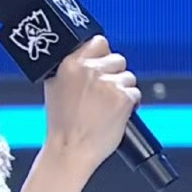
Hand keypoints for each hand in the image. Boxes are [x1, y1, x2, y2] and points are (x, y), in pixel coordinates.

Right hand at [42, 35, 141, 176]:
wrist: (69, 150)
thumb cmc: (63, 125)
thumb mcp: (56, 87)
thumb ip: (72, 69)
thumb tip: (90, 58)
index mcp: (70, 63)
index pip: (99, 42)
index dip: (104, 55)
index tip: (103, 66)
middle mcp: (89, 69)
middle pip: (118, 59)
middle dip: (114, 75)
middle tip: (103, 95)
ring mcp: (107, 83)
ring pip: (128, 77)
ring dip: (123, 90)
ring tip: (107, 107)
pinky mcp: (122, 97)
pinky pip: (135, 93)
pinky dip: (131, 104)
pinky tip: (116, 115)